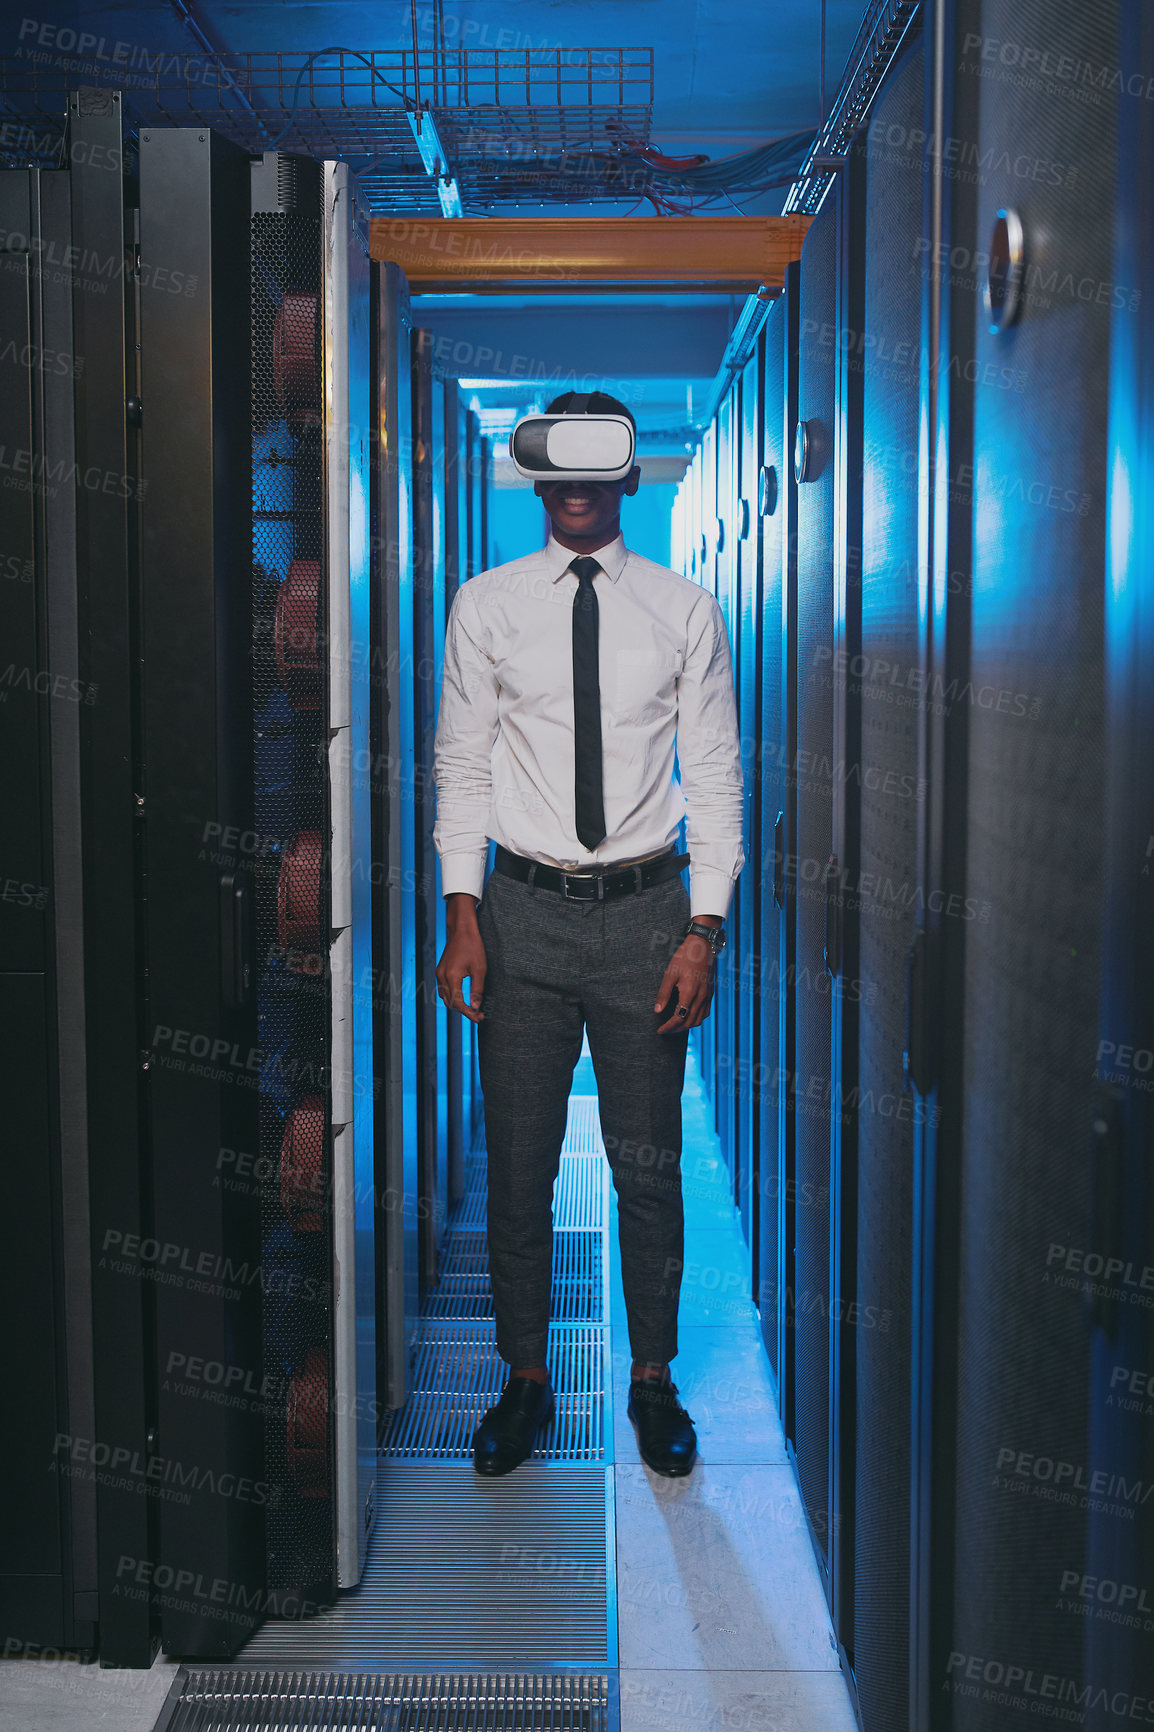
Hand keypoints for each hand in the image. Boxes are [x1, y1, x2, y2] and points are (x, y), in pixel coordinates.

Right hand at [436, 896, 486, 1022]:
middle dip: (464, 1011)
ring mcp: (439, 973)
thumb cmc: (473, 946)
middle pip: (450, 1002)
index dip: (468, 1013)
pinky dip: (453, 996)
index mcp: (451, 976)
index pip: (458, 1003)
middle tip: (479, 1015)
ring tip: (472, 1009)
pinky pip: (444, 989)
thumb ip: (477, 989)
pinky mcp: (440, 970)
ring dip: (457, 1005)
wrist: (462, 929)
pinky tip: (464, 997)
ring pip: (445, 997)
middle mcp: (441, 976)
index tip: (479, 1018)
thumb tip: (476, 1007)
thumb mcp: (480, 969)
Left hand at [653, 933, 715, 1032]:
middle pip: (689, 1022)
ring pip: (699, 1019)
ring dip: (686, 1026)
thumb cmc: (684, 957)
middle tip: (665, 1030)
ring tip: (675, 1026)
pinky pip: (705, 1012)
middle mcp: (701, 997)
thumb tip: (657, 1011)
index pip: (679, 1018)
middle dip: (676, 1029)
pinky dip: (696, 1018)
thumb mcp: (670, 973)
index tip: (660, 1031)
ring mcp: (708, 995)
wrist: (702, 945)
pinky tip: (688, 1016)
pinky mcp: (711, 992)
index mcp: (690, 993)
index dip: (668, 1027)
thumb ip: (663, 993)